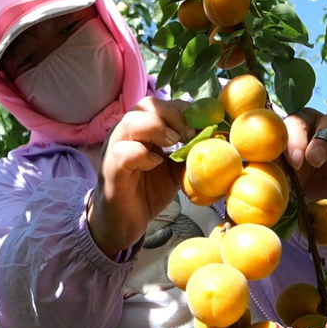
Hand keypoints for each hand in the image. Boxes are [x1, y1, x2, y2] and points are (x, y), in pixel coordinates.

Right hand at [88, 97, 195, 257]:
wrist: (124, 223)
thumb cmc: (147, 192)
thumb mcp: (175, 170)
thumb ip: (188, 154)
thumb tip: (215, 141)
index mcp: (140, 129)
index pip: (161, 104)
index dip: (183, 110)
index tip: (202, 125)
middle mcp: (125, 133)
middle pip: (147, 105)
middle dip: (174, 115)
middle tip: (189, 135)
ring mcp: (114, 150)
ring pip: (131, 122)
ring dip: (158, 129)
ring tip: (173, 145)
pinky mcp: (111, 170)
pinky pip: (123, 152)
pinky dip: (143, 154)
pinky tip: (154, 164)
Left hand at [283, 108, 326, 204]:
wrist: (304, 213)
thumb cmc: (285, 195)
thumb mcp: (276, 189)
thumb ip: (274, 185)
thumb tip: (275, 197)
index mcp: (292, 136)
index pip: (295, 123)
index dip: (295, 138)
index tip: (295, 162)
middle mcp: (319, 134)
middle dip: (323, 137)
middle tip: (317, 160)